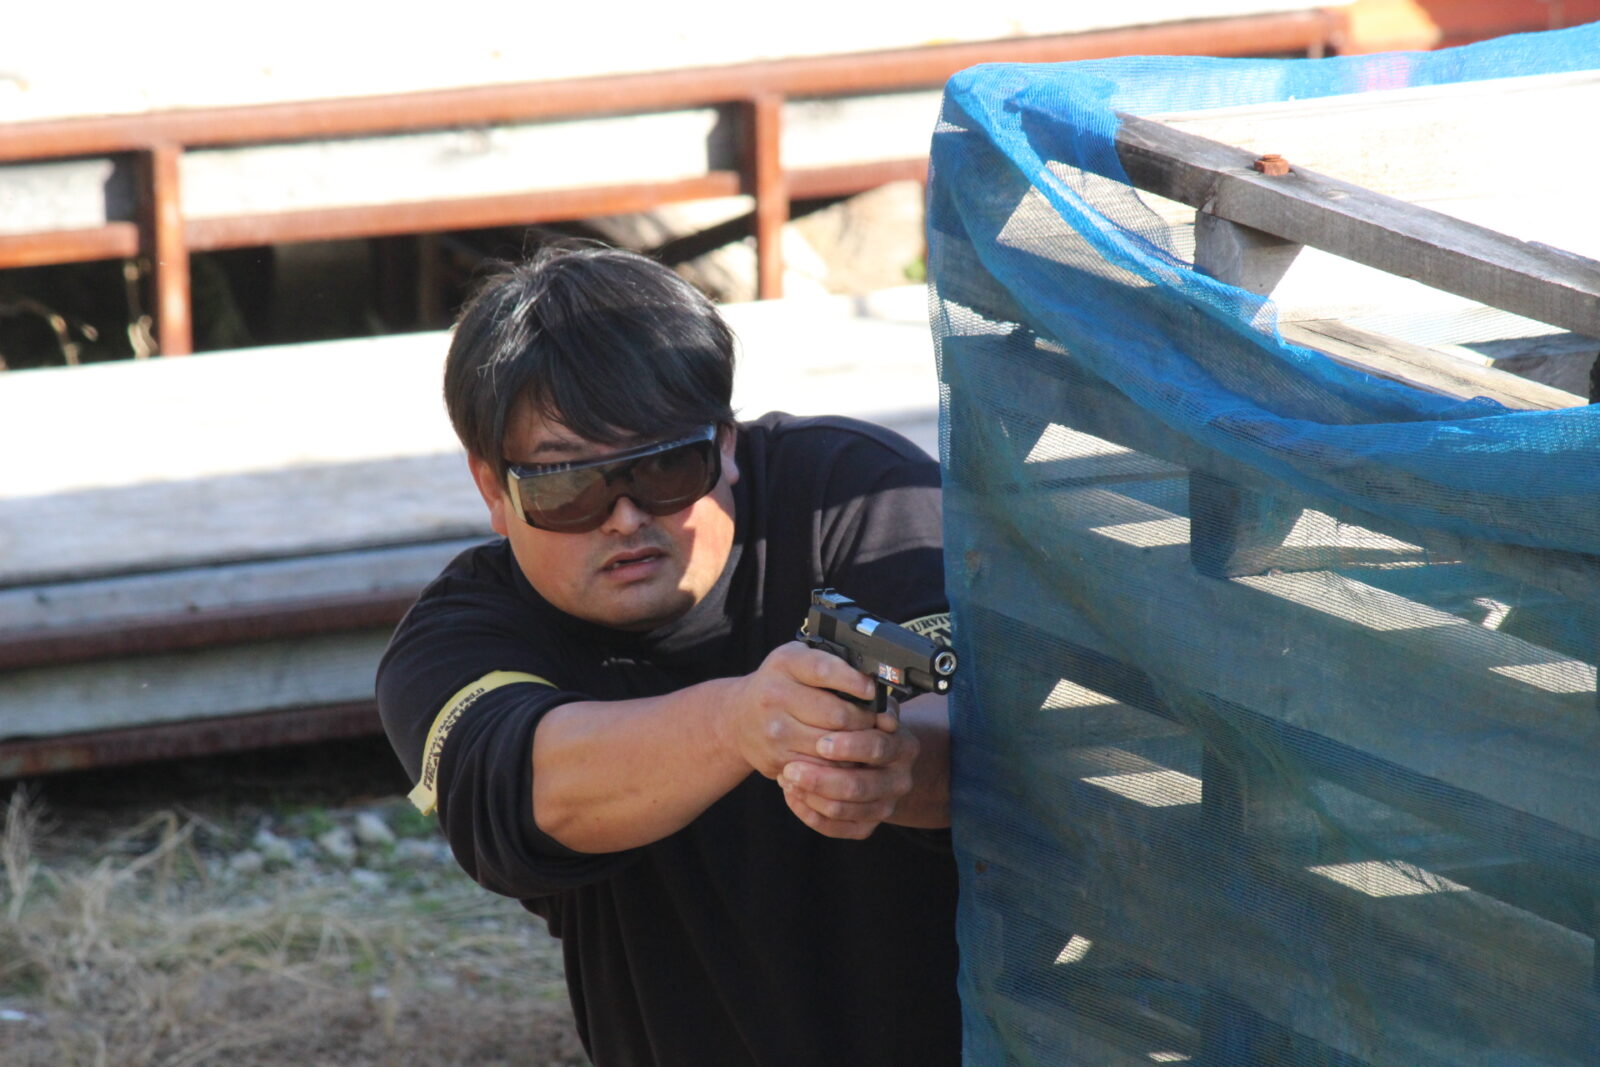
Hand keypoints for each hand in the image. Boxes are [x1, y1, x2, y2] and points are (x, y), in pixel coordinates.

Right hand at [721, 641, 878, 780]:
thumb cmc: (781, 685)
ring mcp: (774, 731)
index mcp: (785, 663)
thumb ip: (832, 664)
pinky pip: (821, 767)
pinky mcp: (777, 759)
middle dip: (864, 719)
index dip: (854, 682)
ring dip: (856, 745)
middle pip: (836, 714)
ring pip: (832, 745)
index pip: (824, 670)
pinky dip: (839, 764)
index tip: (871, 690)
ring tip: (863, 738)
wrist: (738, 719)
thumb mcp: (799, 662)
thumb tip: (876, 687)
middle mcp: (774, 695)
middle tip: (875, 720)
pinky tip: (844, 755)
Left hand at [778, 694, 919, 838]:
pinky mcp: (867, 825)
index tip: (820, 742)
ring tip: (786, 778)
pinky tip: (792, 795)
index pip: (878, 747)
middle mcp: (900, 780)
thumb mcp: (867, 707)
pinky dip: (809, 814)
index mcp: (904, 746)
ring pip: (844, 810)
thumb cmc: (861, 724)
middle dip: (822, 779)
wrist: (871, 757)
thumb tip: (863, 690)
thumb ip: (864, 700)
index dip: (849, 746)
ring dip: (810, 796)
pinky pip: (836, 829)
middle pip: (860, 786)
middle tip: (791, 768)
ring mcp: (885, 806)